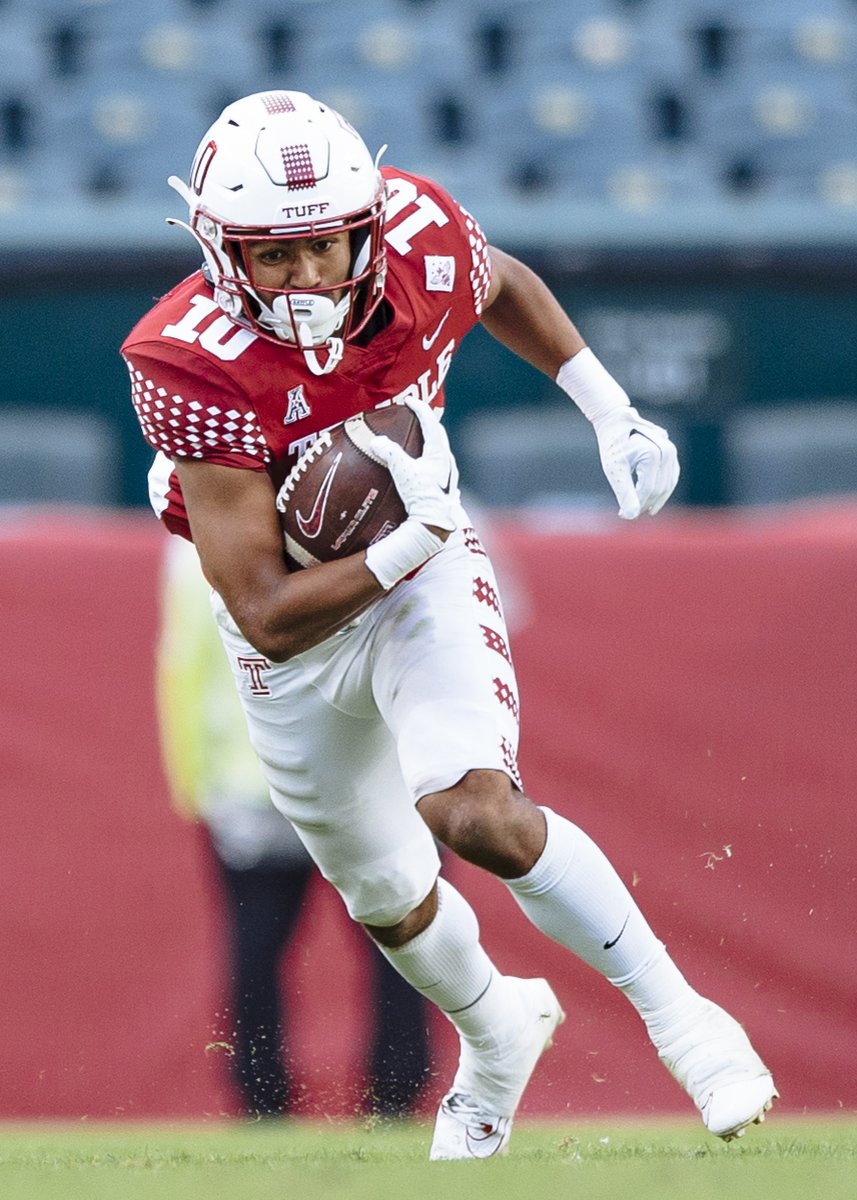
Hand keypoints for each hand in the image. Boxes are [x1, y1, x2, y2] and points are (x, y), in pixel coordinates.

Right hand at [369, 397, 459, 532]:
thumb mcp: (403, 472)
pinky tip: (423, 469)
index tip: (409, 401)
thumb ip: (390, 453)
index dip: (420, 409)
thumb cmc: (421, 497)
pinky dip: (429, 461)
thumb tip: (376, 441)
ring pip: (440, 452)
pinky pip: (438, 468)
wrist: (434, 525)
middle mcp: (447, 463)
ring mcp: (448, 477)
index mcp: (439, 454)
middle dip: (428, 423)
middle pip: (439, 435)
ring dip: (430, 442)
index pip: (431, 424)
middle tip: (417, 415)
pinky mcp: (445, 490)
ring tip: (419, 440)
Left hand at [592, 407, 679, 518]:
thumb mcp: (614, 470)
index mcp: (653, 454)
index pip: (647, 489)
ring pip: (667, 484)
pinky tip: (652, 499)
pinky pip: (671, 476)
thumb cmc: (612, 444)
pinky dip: (662, 489)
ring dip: (655, 499)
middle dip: (645, 504)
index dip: (635, 505)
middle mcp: (667, 451)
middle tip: (630, 514)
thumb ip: (625, 493)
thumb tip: (631, 516)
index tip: (622, 514)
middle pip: (659, 488)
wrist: (616, 421)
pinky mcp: (671, 452)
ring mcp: (671, 450)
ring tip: (642, 510)